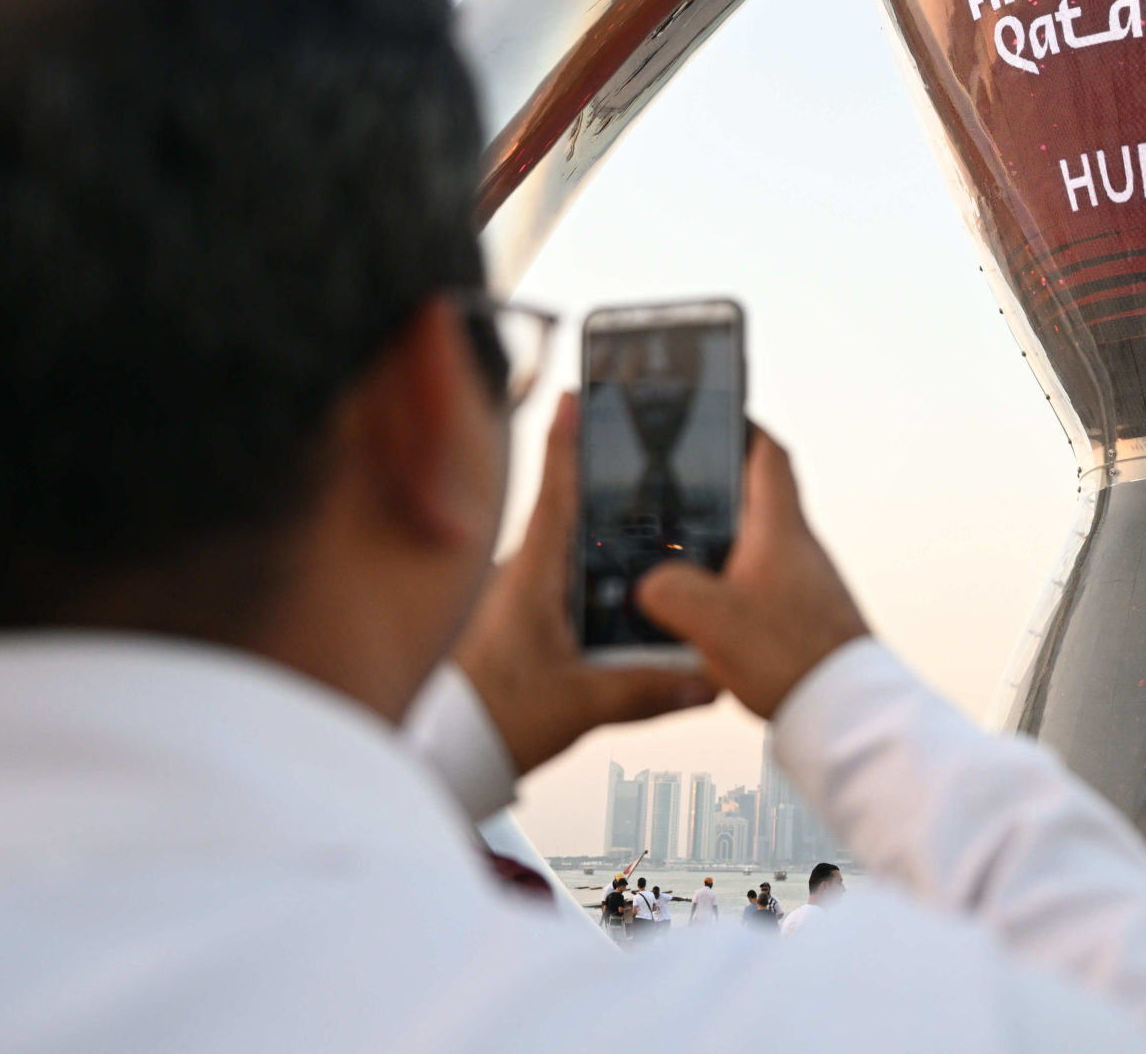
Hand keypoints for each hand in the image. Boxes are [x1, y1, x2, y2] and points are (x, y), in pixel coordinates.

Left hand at [453, 394, 715, 771]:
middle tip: (632, 445)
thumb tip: (704, 677)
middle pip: (564, 508)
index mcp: (532, 572)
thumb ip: (645, 689)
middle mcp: (517, 572)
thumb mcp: (577, 704)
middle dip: (598, 477)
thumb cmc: (492, 720)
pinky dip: (581, 570)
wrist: (441, 754)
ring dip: (593, 530)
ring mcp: (511, 593)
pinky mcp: (511, 618)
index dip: (569, 438)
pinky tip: (612, 590)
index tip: (579, 391)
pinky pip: (554, 578)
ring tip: (643, 522)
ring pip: (560, 546)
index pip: (555, 489)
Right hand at [634, 425, 867, 717]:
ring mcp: (802, 582)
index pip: (768, 455)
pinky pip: (757, 583)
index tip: (716, 415)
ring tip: (672, 552)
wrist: (845, 712)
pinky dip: (728, 583)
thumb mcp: (712, 619)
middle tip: (674, 488)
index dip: (742, 428)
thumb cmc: (793, 658)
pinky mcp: (799, 615)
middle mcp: (797, 548)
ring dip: (719, 541)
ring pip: (754, 544)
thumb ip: (669, 590)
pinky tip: (700, 611)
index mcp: (780, 530)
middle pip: (757, 498)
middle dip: (717, 489)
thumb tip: (649, 584)